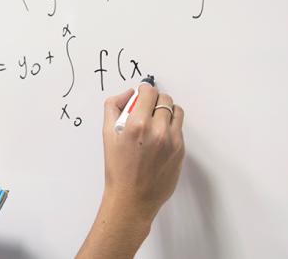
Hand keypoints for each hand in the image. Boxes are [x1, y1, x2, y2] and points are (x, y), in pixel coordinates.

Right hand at [76, 85, 184, 258]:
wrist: (132, 197)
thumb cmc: (118, 168)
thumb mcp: (107, 134)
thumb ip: (113, 106)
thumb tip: (127, 94)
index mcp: (138, 124)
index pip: (149, 92)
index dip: (144, 89)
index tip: (142, 92)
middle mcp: (158, 130)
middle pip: (164, 99)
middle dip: (155, 99)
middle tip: (146, 107)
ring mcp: (172, 141)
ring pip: (176, 111)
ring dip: (166, 110)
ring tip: (156, 119)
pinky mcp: (181, 150)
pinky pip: (179, 128)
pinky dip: (170, 126)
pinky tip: (159, 136)